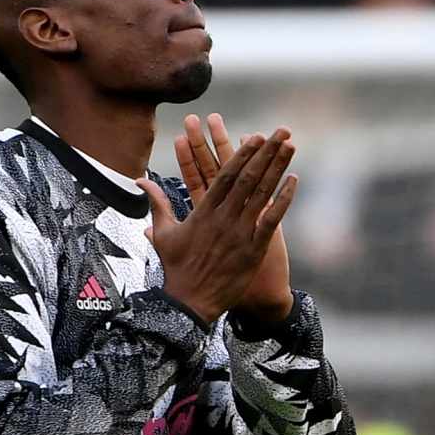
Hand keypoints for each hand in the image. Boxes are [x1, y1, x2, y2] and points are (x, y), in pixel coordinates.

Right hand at [139, 127, 297, 324]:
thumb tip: (140, 180)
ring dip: (278, 167)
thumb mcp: (163, 233)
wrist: (189, 303)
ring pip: (262, 193)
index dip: (242, 154)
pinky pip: (271, 220)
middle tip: (281, 130)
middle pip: (248, 178)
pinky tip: (294, 180)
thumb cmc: (177, 268)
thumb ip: (157, 203)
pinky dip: (283, 200)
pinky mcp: (252, 250)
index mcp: (203, 211)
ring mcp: (239, 233)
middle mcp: (223, 218)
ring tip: (290, 146)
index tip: (256, 136)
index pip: (225, 175)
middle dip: (266, 152)